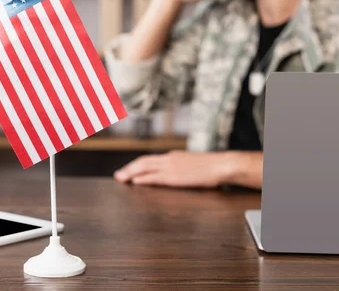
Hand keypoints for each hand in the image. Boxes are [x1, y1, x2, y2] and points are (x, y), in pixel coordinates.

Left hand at [113, 150, 232, 188]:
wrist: (221, 165)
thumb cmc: (211, 167)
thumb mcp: (193, 165)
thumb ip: (182, 168)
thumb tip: (177, 174)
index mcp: (173, 156)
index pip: (150, 160)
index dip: (137, 165)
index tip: (128, 170)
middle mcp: (169, 159)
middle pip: (143, 162)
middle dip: (129, 168)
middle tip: (118, 175)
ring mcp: (171, 167)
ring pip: (145, 167)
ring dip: (131, 173)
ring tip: (121, 179)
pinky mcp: (175, 177)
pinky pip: (155, 177)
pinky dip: (143, 179)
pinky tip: (136, 182)